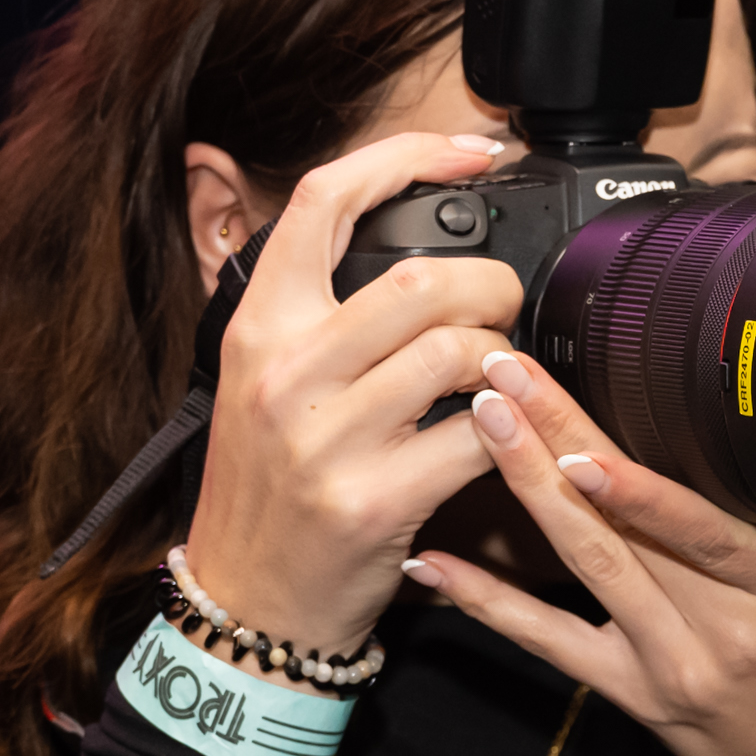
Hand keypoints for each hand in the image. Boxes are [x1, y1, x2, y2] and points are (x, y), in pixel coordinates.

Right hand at [183, 133, 521, 674]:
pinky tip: (502, 434)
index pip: (323, 200)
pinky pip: (476, 436)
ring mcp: (326, 439)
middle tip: (501, 310)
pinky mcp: (372, 501)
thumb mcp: (260, 382)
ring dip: (505, 356)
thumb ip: (316, 313)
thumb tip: (400, 243)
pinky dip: (509, 431)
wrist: (247, 603)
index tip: (469, 152)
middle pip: (419, 278)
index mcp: (257, 327)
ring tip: (502, 373)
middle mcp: (284, 372)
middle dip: (490, 285)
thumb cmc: (269, 489)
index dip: (405, 156)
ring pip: (456, 351)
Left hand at [406, 353, 755, 755]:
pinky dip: (489, 601)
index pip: (697, 518)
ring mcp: (668, 665)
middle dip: (560, 440)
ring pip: (588, 567)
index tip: (581, 411)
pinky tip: (438, 563)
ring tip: (485, 429)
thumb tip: (702, 432)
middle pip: (625, 527)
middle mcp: (719, 628)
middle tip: (505, 378)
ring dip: (529, 490)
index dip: (632, 473)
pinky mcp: (631, 695)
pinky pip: (549, 642)